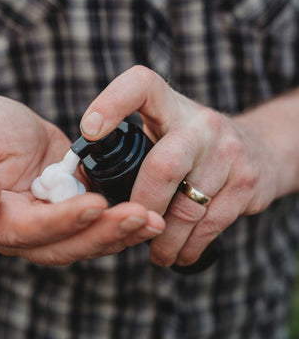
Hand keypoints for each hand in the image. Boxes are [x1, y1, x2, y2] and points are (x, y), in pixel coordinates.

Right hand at [0, 95, 164, 264]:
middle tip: (142, 217)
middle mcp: (18, 234)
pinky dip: (121, 226)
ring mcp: (45, 228)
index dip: (63, 220)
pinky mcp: (67, 215)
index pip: (28, 229)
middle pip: (62, 246)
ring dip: (120, 234)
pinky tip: (148, 218)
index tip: (97, 204)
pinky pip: (95, 228)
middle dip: (103, 233)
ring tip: (154, 221)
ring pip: (84, 243)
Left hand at [80, 66, 279, 267]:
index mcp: (170, 104)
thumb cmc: (190, 143)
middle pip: (162, 167)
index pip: (140, 85)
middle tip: (128, 224)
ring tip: (154, 252)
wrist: (260, 149)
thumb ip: (131, 145)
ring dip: (164, 239)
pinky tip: (178, 253)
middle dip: (141, 206)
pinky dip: (189, 246)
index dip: (112, 103)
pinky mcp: (247, 182)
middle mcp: (201, 124)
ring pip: (186, 208)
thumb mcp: (164, 127)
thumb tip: (78, 183)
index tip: (89, 132)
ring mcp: (228, 152)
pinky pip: (210, 225)